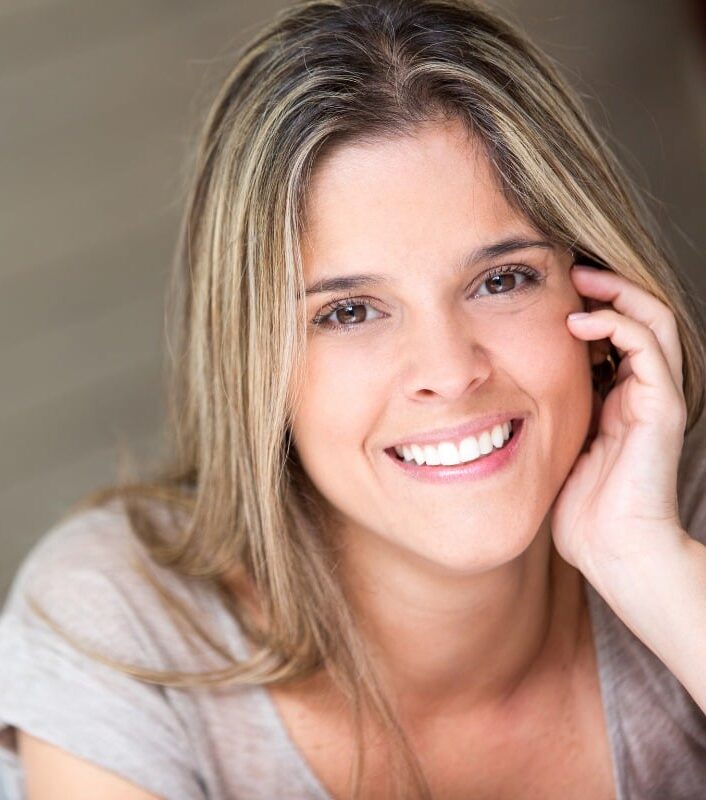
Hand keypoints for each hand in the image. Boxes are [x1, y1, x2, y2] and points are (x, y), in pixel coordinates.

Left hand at [549, 264, 689, 582]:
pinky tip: (577, 321)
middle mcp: (641, 392)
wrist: (613, 551)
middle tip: (568, 271)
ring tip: (578, 278)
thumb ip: (548, 417)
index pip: (614, 336)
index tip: (549, 292)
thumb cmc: (580, 511)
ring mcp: (656, 397)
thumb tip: (505, 395)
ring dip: (616, 291)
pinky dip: (615, 322)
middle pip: (639, 318)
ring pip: (653, 319)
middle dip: (607, 288)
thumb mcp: (556, 449)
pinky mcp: (661, 405)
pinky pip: (647, 345)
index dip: (589, 307)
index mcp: (618, 401)